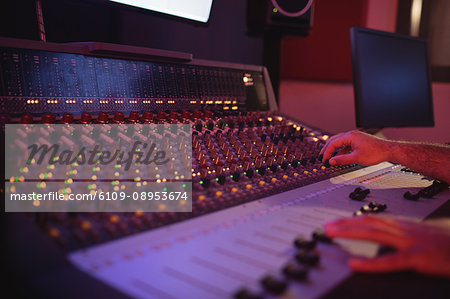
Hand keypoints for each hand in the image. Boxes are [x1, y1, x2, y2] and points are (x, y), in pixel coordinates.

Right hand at [320, 130, 391, 165]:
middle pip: (334, 140)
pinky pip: (346, 145)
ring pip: (340, 142)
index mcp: (350, 136)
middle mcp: (352, 135)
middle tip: (322, 156)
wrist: (388, 151)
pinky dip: (341, 150)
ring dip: (334, 149)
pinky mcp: (358, 141)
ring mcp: (355, 137)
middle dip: (327, 148)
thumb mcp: (356, 158)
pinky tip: (340, 156)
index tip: (324, 159)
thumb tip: (332, 161)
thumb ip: (342, 160)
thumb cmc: (376, 152)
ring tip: (329, 156)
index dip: (327, 152)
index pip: (333, 143)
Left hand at [324, 215, 449, 277]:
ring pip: (374, 235)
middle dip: (345, 223)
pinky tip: (354, 263)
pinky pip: (390, 261)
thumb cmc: (447, 246)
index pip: (373, 220)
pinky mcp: (418, 258)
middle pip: (369, 223)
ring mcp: (411, 243)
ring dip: (350, 233)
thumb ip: (404, 238)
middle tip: (326, 225)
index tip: (336, 221)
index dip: (352, 220)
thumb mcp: (422, 238)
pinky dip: (371, 262)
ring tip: (332, 233)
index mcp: (405, 226)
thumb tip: (386, 242)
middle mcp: (404, 230)